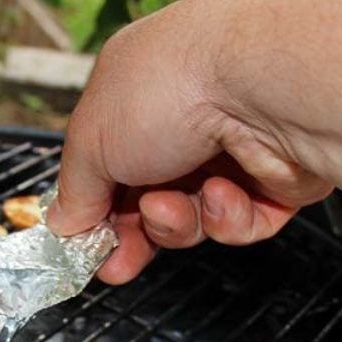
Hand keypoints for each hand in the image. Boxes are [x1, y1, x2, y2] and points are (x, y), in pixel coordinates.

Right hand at [45, 0, 341, 283]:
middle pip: (153, 195)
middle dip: (136, 231)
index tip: (85, 245)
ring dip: (177, 221)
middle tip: (119, 261)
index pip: (111, 158)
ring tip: (172, 206)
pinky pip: (241, 220)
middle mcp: (190, 111)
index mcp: (139, 87)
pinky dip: (227, 217)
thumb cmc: (173, 86)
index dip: (96, 206)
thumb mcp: (92, 142)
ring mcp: (238, 143)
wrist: (268, 80)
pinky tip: (224, 195)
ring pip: (196, 215)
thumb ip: (73, 190)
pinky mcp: (279, 176)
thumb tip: (63, 225)